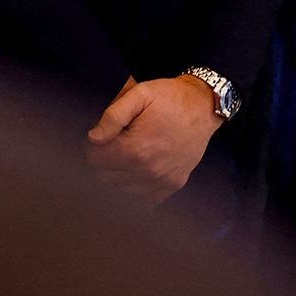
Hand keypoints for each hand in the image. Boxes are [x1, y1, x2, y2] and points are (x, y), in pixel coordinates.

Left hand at [85, 73, 221, 205]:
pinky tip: (137, 172)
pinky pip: (144, 201)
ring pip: (121, 190)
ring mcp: (161, 180)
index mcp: (136, 148)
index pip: (95, 159)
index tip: (100, 137)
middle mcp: (148, 170)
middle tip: (113, 144)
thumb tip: (93, 138)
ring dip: (118, 174)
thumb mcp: (140, 94)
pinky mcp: (172, 185)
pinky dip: (136, 189)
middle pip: (105, 176)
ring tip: (127, 155)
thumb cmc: (170, 98)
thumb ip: (113, 116)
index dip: (92, 146)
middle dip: (104, 160)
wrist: (203, 106)